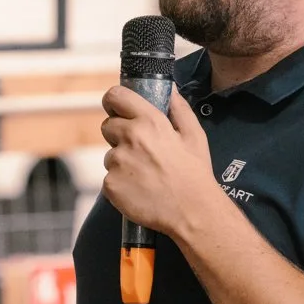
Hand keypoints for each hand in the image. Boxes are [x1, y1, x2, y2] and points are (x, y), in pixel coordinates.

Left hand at [100, 87, 219, 239]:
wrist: (192, 212)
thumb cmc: (195, 174)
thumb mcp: (194, 136)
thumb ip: (180, 109)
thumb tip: (171, 91)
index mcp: (150, 122)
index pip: (115, 96)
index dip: (114, 102)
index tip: (117, 109)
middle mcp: (130, 138)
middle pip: (108, 126)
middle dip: (119, 135)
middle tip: (140, 151)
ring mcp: (118, 162)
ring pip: (110, 156)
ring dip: (122, 163)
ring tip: (145, 175)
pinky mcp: (110, 185)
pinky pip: (109, 179)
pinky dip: (121, 184)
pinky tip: (139, 189)